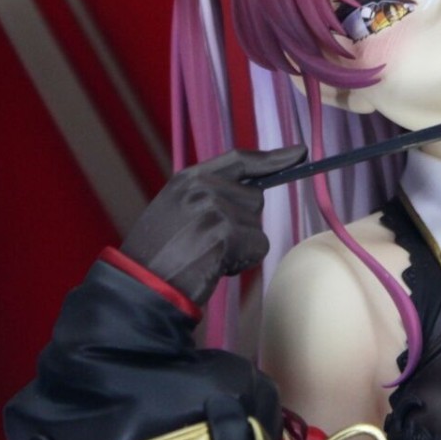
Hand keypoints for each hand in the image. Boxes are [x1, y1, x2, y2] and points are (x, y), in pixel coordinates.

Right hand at [118, 145, 305, 308]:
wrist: (141, 286)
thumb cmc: (156, 259)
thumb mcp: (175, 212)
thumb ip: (207, 197)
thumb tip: (251, 196)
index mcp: (187, 179)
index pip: (239, 159)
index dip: (272, 158)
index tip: (299, 153)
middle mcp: (202, 187)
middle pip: (255, 199)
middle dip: (243, 225)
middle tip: (207, 246)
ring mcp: (214, 207)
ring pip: (257, 226)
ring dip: (240, 247)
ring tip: (205, 257)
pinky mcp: (225, 230)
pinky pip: (259, 246)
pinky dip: (243, 262)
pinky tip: (213, 267)